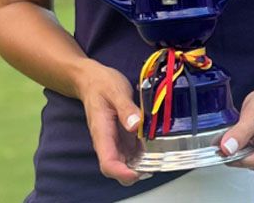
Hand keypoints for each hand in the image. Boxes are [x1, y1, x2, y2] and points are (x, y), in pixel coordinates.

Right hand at [74, 60, 145, 184]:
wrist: (92, 80)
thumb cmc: (101, 85)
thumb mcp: (115, 91)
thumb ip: (125, 108)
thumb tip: (135, 125)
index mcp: (102, 134)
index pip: (108, 163)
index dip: (122, 173)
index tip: (138, 173)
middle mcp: (108, 142)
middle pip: (118, 169)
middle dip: (136, 173)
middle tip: (156, 164)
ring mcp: (115, 141)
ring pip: (127, 162)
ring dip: (142, 164)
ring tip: (160, 156)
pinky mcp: (122, 136)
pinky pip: (133, 151)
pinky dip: (144, 153)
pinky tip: (157, 145)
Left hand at [219, 67, 253, 173]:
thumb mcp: (253, 117)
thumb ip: (239, 135)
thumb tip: (226, 149)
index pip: (238, 162)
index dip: (227, 149)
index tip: (224, 136)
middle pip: (237, 161)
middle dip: (232, 144)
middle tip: (238, 127)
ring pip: (238, 155)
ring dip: (235, 141)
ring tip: (244, 125)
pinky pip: (242, 149)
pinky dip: (238, 139)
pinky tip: (245, 127)